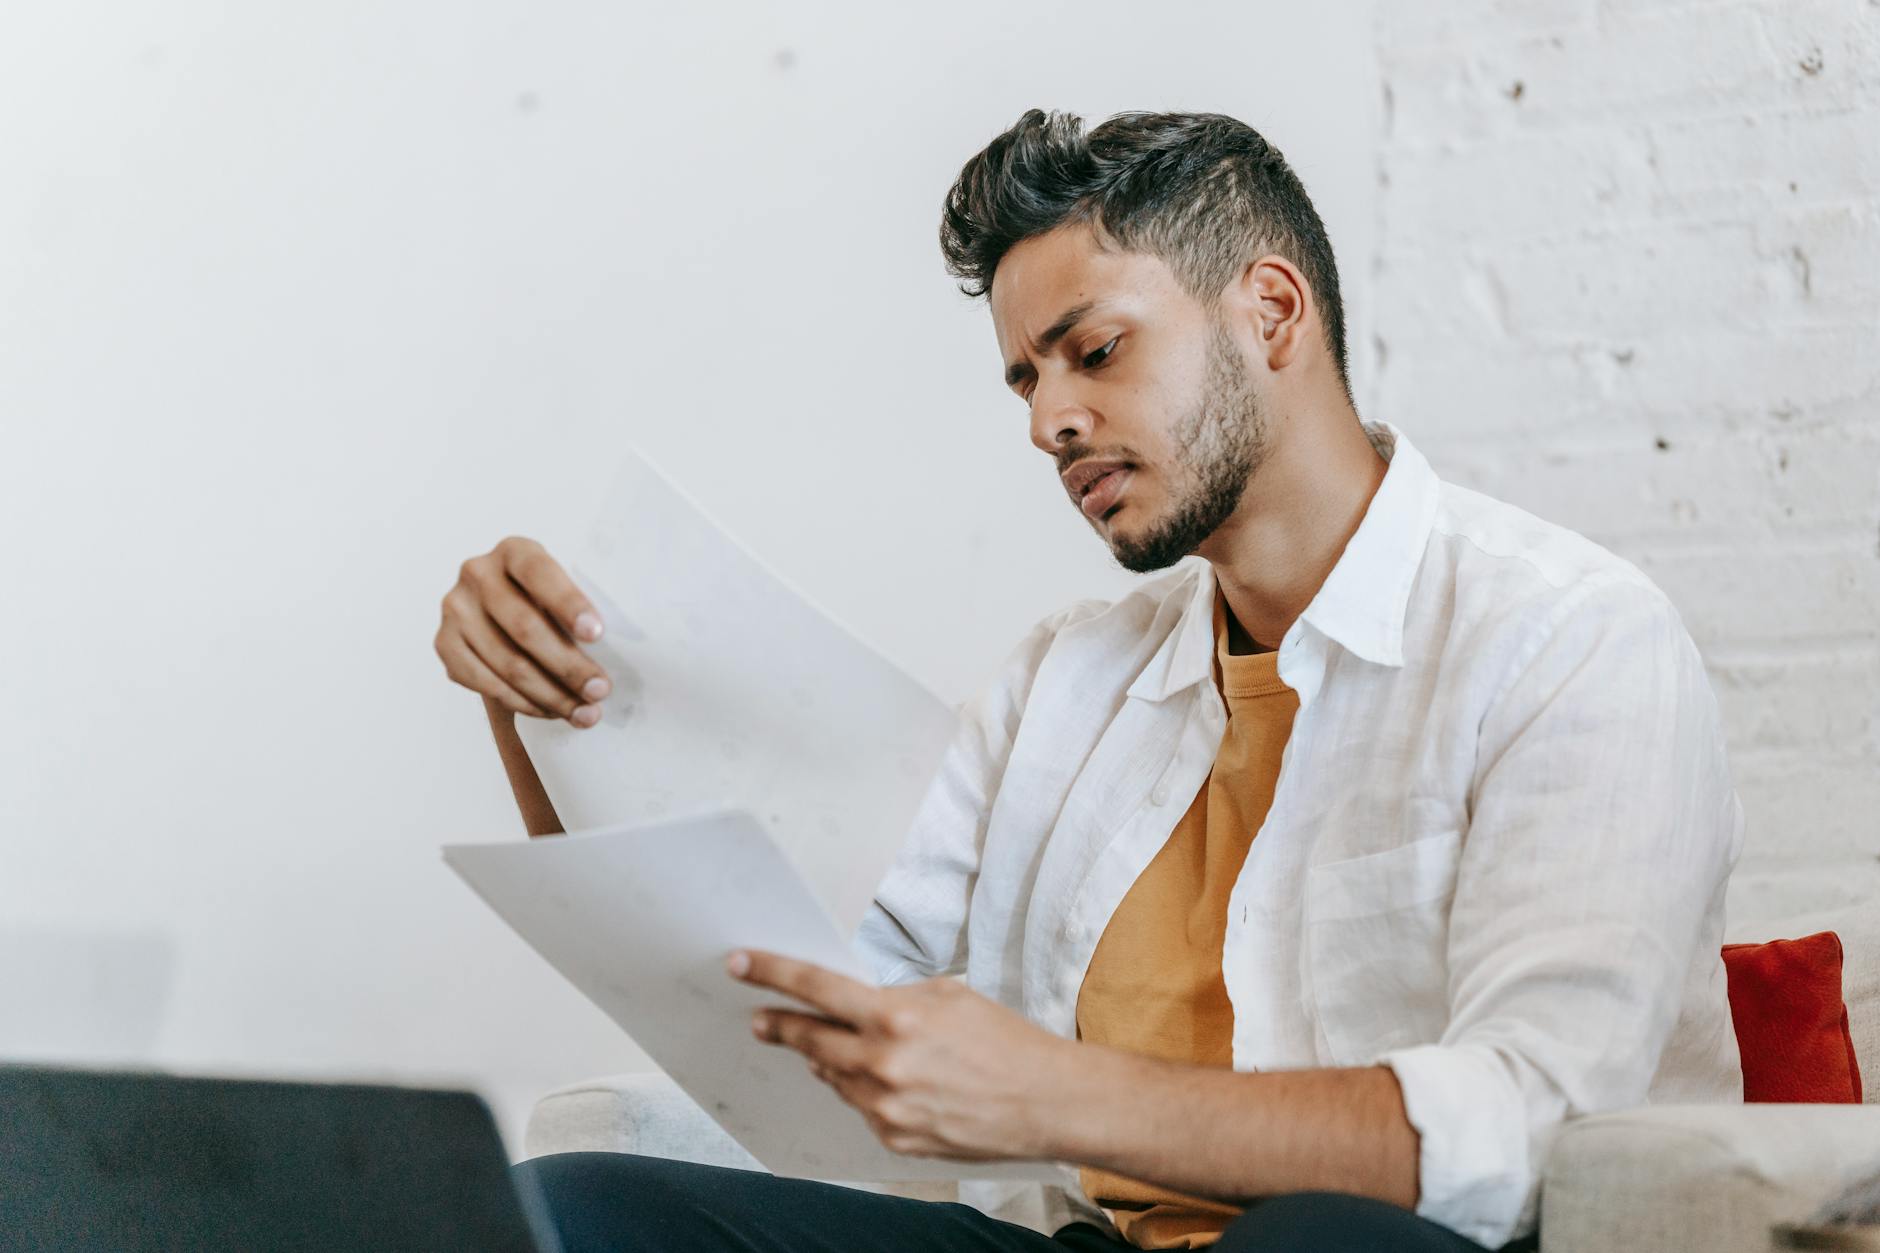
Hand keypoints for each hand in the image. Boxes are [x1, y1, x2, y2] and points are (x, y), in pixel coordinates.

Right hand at [435, 536, 611, 725]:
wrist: (499, 617)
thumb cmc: (547, 604)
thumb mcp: (562, 591)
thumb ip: (578, 609)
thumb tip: (621, 649)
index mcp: (514, 550)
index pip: (540, 573)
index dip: (569, 603)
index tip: (597, 634)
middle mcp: (477, 573)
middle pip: (525, 627)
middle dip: (568, 665)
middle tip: (600, 690)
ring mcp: (456, 609)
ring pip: (507, 663)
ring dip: (551, 695)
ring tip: (585, 713)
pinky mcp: (444, 644)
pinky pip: (486, 684)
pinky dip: (523, 703)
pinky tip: (551, 711)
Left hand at [728, 949, 1071, 1161]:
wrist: (1044, 1100)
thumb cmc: (1003, 1041)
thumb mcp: (947, 996)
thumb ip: (894, 1000)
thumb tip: (855, 1008)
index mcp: (895, 1018)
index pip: (817, 989)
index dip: (773, 974)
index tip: (741, 964)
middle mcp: (883, 1065)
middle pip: (811, 1040)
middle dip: (781, 1026)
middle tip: (761, 1020)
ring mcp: (885, 1107)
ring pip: (835, 1076)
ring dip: (829, 1059)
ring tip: (838, 1047)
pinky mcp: (894, 1140)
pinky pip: (862, 1107)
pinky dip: (864, 1089)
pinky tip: (887, 1080)